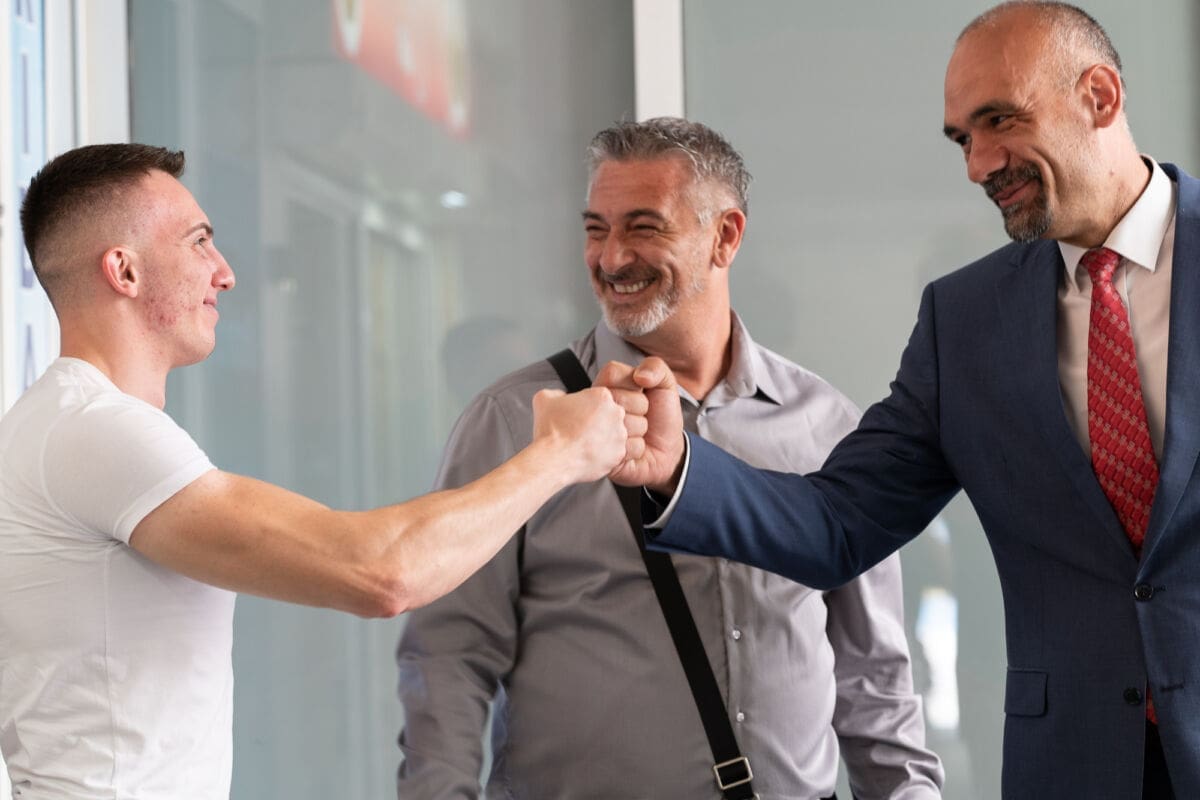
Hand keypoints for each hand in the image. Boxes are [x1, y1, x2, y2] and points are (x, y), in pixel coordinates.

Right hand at [531, 386, 628, 483]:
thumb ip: (557, 393)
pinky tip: (587, 454)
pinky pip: (613, 453)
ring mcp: (620, 435)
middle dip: (597, 422)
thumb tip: (560, 397)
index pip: (599, 399)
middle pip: (608, 415)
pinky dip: (602, 455)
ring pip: (612, 434)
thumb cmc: (551, 431)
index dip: (586, 407)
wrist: (554, 459)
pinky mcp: (619, 454)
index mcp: (602, 396)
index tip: (578, 415)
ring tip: (582, 444)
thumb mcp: (544, 399)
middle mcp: (616, 414)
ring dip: (600, 438)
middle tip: (579, 431)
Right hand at [595, 357, 684, 492]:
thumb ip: (656, 367)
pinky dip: (636, 449)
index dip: (632, 384)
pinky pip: (623, 446)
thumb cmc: (662, 418)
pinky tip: (633, 449)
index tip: (641, 392)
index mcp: (608, 387)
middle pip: (617, 398)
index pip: (611, 373)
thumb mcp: (665, 385)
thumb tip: (640, 375)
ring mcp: (598, 431)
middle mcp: (598, 408)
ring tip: (636, 432)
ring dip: (638, 430)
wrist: (668, 451)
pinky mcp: (603, 454)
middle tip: (641, 415)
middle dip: (640, 408)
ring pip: (620, 423)